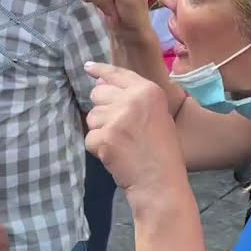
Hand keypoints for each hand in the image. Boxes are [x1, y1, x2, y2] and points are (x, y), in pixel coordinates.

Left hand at [84, 62, 186, 197]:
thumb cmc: (162, 152)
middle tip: (119, 129)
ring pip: (92, 117)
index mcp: (148, 91)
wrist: (161, 182)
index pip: (117, 74)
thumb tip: (99, 83)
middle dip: (102, 110)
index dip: (100, 71)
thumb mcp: (156, 115)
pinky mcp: (105, 137)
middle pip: (98, 94)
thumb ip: (132, 98)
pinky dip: (98, 149)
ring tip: (121, 144)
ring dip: (100, 131)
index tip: (88, 68)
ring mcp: (118, 117)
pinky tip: (115, 155)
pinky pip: (90, 138)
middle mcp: (133, 99)